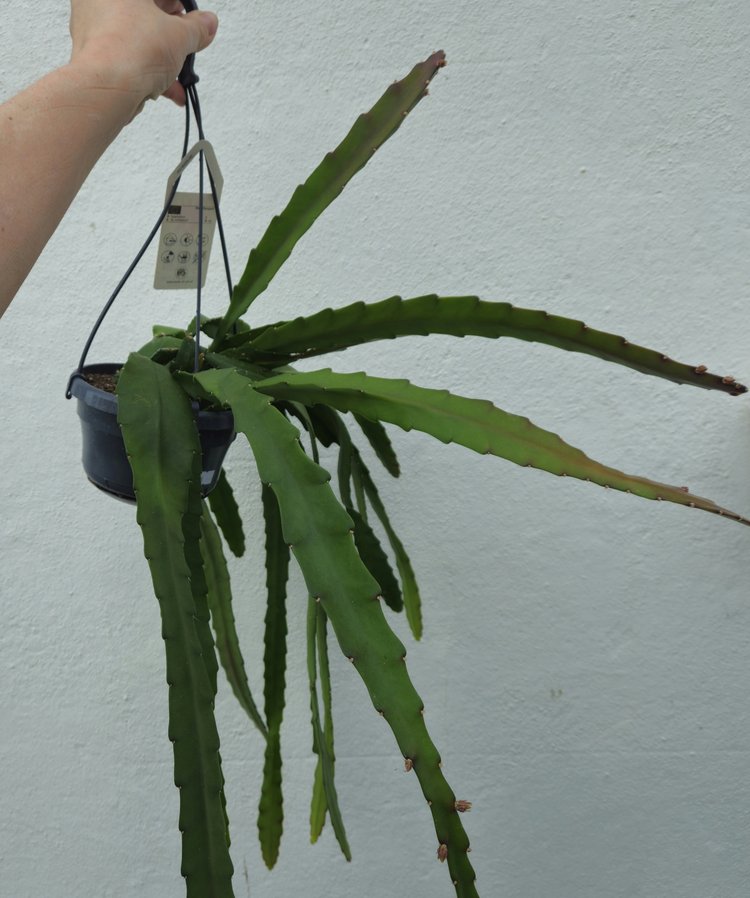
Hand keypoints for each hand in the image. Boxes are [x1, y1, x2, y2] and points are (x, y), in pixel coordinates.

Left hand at [69, 0, 217, 112]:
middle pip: (145, 14)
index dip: (180, 8)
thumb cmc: (132, 50)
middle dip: (171, 34)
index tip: (193, 23)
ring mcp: (92, 27)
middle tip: (187, 45)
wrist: (106, 89)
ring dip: (162, 58)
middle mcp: (99, 2)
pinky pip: (126, 57)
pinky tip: (169, 89)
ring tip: (180, 76)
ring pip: (136, 38)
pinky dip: (147, 71)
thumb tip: (207, 23)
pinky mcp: (92, 55)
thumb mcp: (180, 36)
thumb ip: (197, 28)